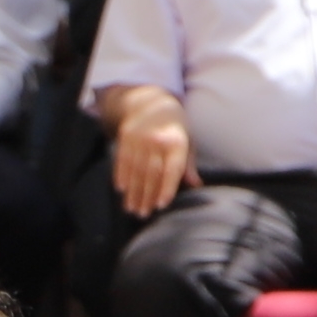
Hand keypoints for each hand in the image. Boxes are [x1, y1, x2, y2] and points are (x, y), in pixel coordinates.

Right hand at [109, 95, 196, 213]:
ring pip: (136, 170)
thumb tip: (196, 184)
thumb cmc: (174, 127)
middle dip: (146, 195)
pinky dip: (121, 176)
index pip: (171, 169)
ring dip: (133, 191)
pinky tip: (121, 190)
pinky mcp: (125, 137)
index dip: (166, 187)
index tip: (161, 205)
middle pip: (151, 173)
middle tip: (143, 214)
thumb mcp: (187, 142)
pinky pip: (122, 160)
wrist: (151, 102)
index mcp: (176, 142)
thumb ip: (189, 165)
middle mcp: (157, 140)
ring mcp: (139, 138)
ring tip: (132, 208)